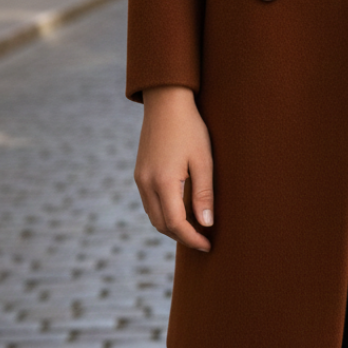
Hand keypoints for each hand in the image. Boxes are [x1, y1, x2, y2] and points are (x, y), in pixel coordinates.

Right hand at [134, 85, 213, 251]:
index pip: (176, 223)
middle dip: (182, 237)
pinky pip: (149, 203)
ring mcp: (140, 179)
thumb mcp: (203, 160)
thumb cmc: (190, 128)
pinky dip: (163, 213)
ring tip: (194, 229)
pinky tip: (180, 211)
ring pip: (153, 216)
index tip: (208, 245)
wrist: (165, 102)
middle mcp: (146, 183)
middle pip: (162, 225)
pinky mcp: (139, 173)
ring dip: (171, 227)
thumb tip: (207, 224)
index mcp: (163, 182)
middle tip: (203, 241)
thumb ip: (204, 193)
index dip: (192, 238)